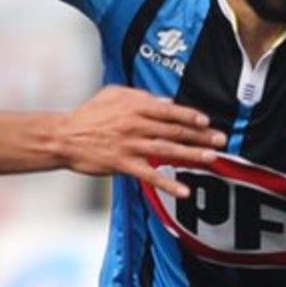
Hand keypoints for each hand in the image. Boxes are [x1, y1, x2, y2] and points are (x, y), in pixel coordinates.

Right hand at [55, 86, 224, 196]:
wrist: (65, 136)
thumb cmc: (89, 114)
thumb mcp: (113, 94)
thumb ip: (141, 96)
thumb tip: (166, 102)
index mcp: (135, 106)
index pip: (170, 111)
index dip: (190, 117)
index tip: (206, 122)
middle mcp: (136, 124)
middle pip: (174, 131)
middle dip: (200, 136)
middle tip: (220, 140)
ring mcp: (130, 145)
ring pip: (167, 150)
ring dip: (191, 155)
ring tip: (211, 159)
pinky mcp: (122, 164)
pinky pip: (150, 175)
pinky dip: (168, 184)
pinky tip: (183, 191)